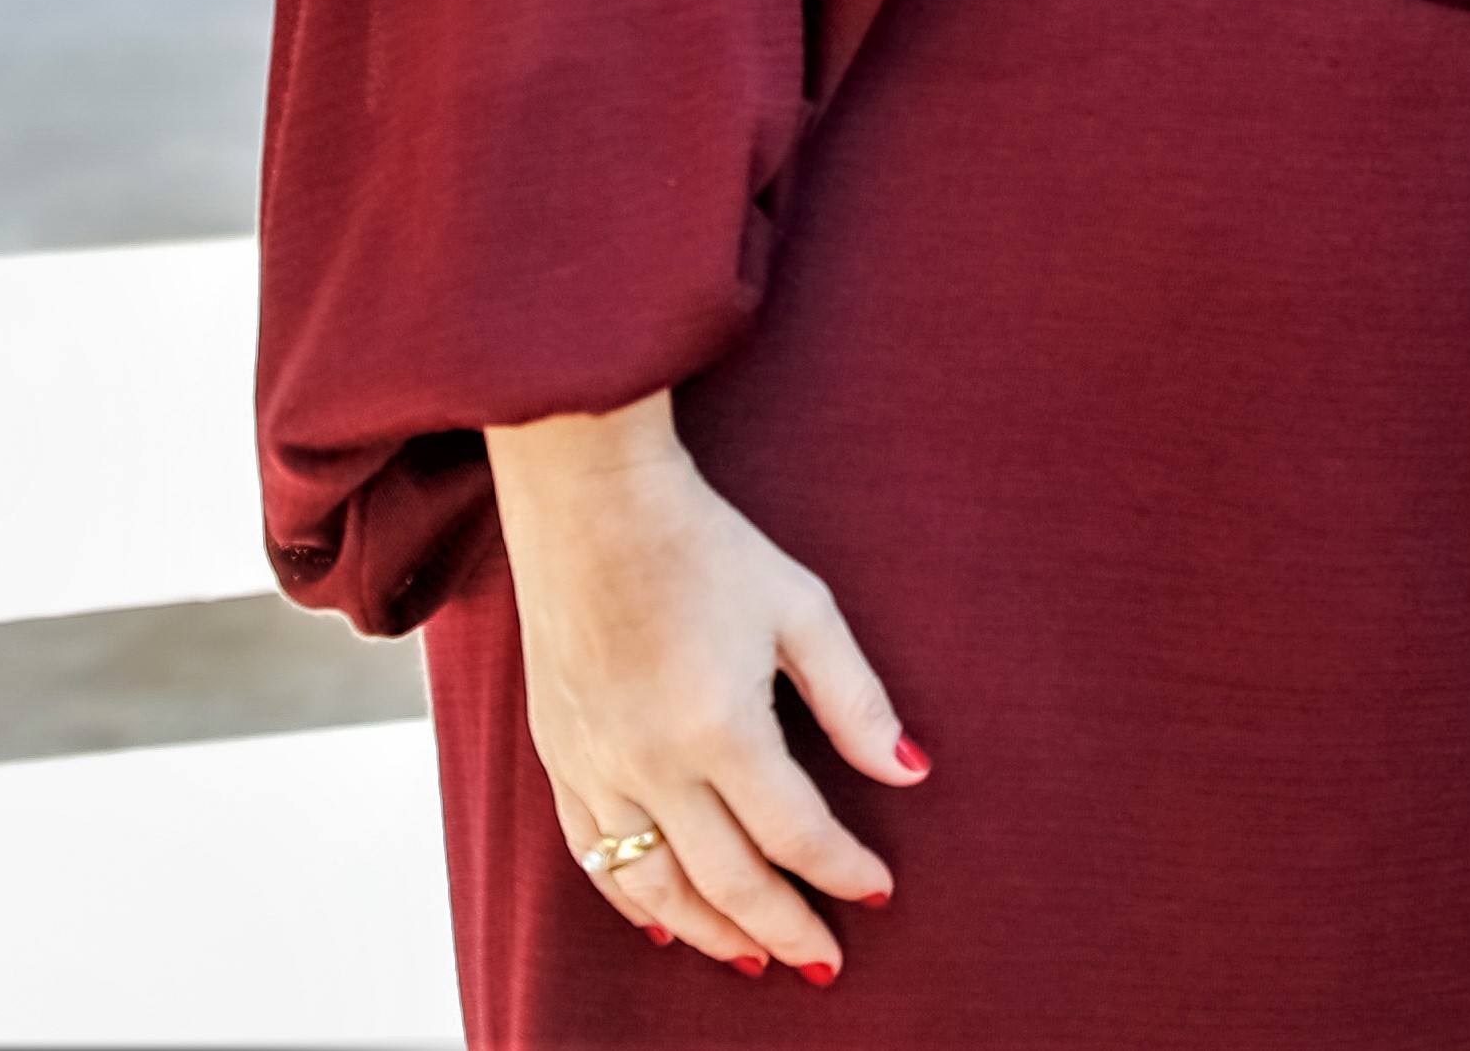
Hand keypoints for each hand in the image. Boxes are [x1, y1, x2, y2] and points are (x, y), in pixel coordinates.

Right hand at [483, 393, 923, 985]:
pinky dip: (631, 899)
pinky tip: (665, 921)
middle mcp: (649, 762)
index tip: (881, 893)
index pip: (795, 832)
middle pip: (725, 878)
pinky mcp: (558, 757)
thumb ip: (855, 699)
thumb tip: (911, 771)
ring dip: (710, 932)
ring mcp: (594, 766)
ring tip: (758, 958)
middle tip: (827, 962)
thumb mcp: (802, 608)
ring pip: (653, 885)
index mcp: (719, 727)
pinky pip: (592, 855)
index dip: (843, 870)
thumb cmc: (708, 547)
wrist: (591, 506)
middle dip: (783, 925)